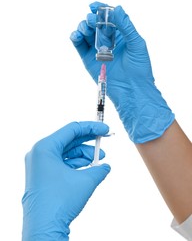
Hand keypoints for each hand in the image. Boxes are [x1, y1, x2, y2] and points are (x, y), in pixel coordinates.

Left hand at [22, 121, 110, 240]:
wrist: (44, 228)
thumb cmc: (59, 201)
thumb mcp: (85, 181)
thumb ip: (99, 169)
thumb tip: (106, 167)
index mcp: (45, 147)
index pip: (72, 130)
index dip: (91, 128)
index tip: (106, 129)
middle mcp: (39, 153)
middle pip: (69, 140)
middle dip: (89, 142)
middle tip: (105, 140)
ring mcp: (40, 165)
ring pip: (67, 153)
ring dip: (85, 155)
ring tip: (100, 161)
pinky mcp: (43, 175)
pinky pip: (62, 163)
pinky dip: (77, 164)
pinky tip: (90, 169)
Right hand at [70, 1, 174, 142]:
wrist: (132, 90)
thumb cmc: (139, 68)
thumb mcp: (136, 43)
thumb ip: (126, 26)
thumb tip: (117, 8)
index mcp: (121, 35)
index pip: (109, 18)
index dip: (101, 9)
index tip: (94, 5)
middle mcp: (108, 41)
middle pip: (95, 24)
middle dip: (91, 18)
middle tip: (91, 20)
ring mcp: (97, 50)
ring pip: (85, 33)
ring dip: (82, 27)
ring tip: (85, 28)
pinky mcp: (88, 60)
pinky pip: (79, 46)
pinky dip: (75, 38)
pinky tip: (76, 35)